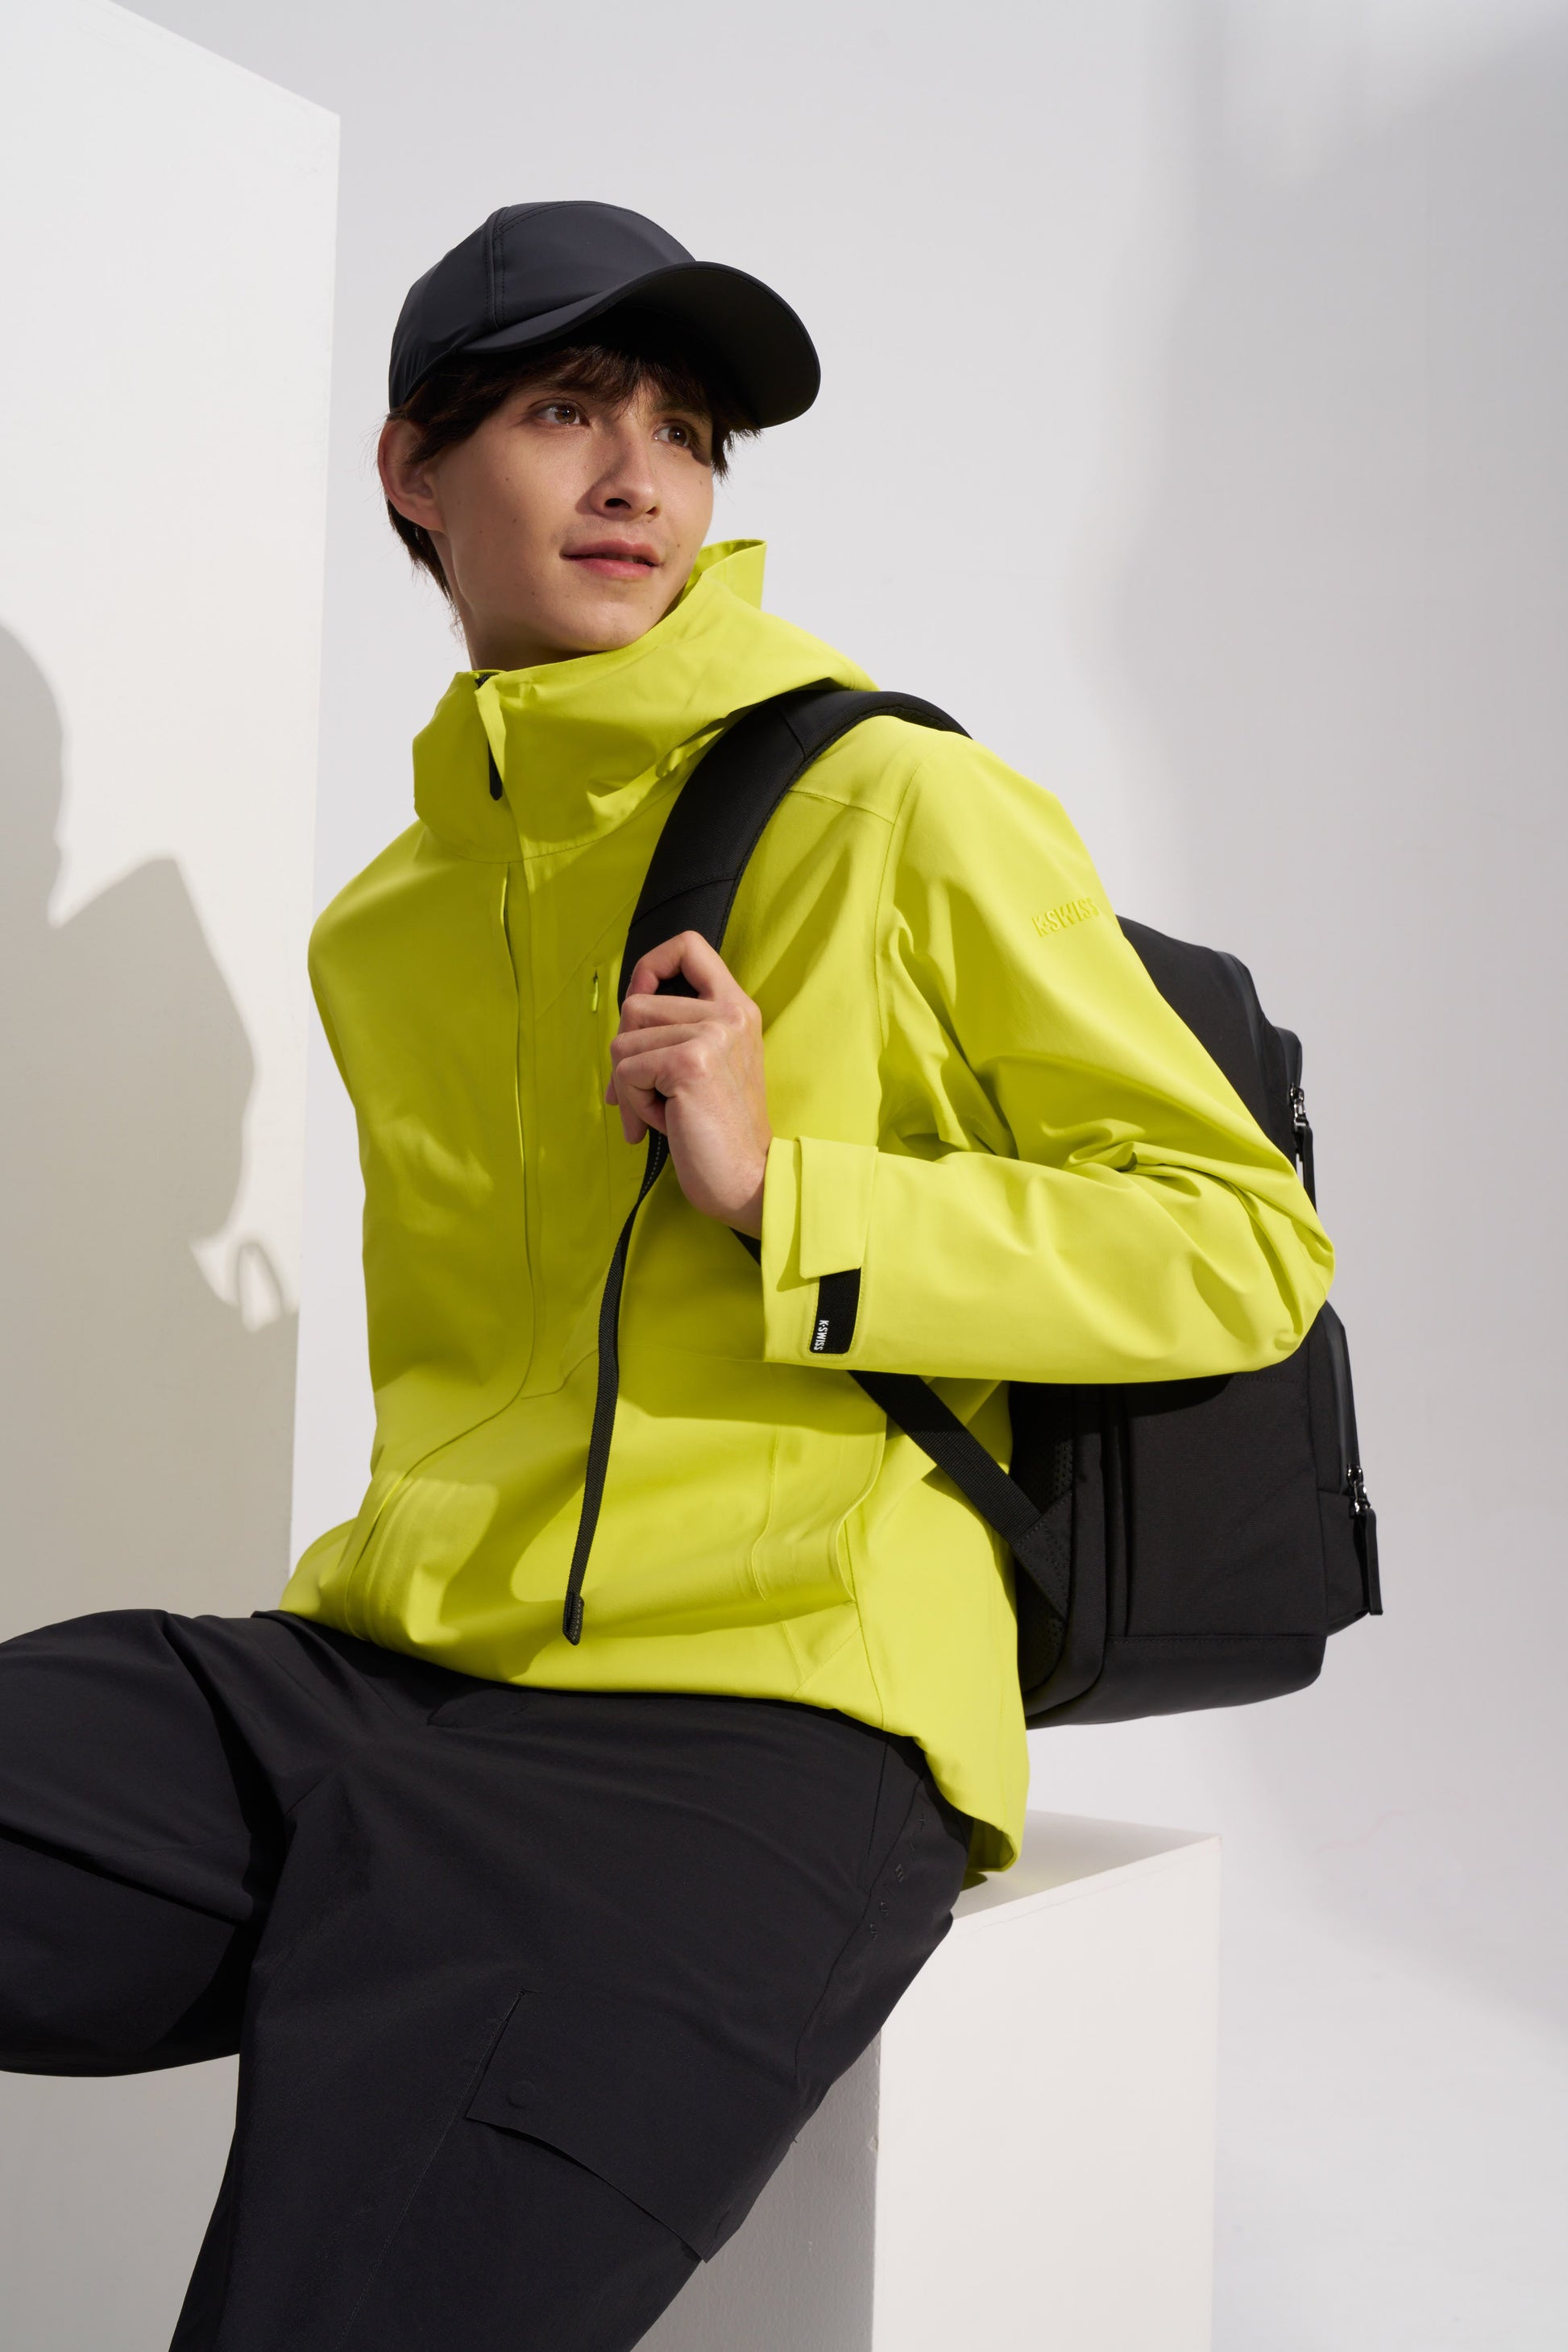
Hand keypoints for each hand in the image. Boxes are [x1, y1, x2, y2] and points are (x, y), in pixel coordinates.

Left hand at [606, 932, 771, 1235]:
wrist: (749, 1179)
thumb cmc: (720, 1132)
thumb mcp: (709, 1066)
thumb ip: (678, 1034)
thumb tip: (620, 1033)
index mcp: (737, 1009)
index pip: (689, 947)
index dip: (651, 966)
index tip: (642, 998)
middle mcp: (729, 1013)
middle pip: (636, 1005)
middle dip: (628, 1056)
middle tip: (646, 1096)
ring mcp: (711, 1035)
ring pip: (624, 1042)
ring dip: (631, 1087)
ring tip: (664, 1113)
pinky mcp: (689, 1063)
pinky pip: (627, 1071)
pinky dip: (635, 1105)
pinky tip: (666, 1124)